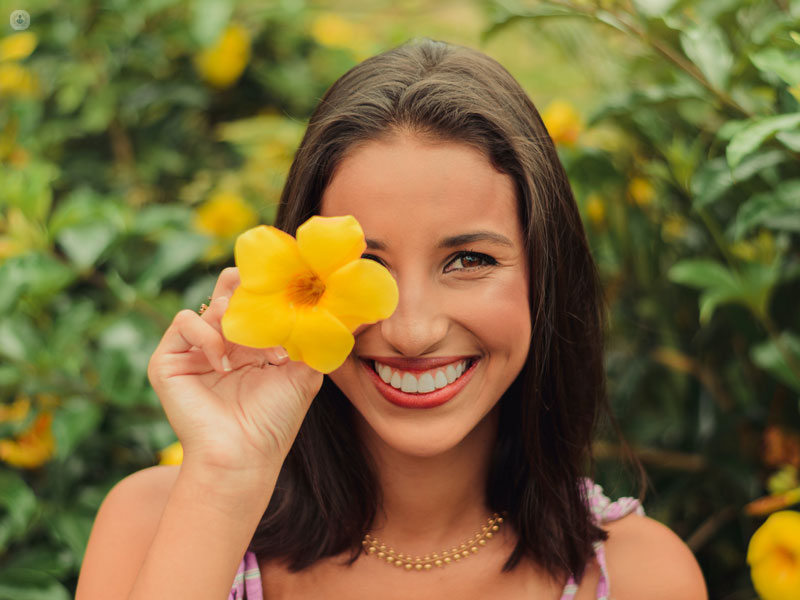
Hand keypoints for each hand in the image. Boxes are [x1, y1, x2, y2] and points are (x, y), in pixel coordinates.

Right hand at [147, 267, 323, 478]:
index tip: (290, 304)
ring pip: (209, 305)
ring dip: (235, 321)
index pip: (253, 299)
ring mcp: (194, 351)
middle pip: (226, 289)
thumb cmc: (275, 420)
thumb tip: (327, 308)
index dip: (269, 295)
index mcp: (250, 343)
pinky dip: (207, 335)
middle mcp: (221, 343)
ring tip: (254, 352)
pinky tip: (225, 365)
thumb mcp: (304, 373)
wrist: (245, 456)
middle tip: (266, 309)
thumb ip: (310, 339)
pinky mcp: (168, 361)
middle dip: (247, 292)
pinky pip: (184, 322)